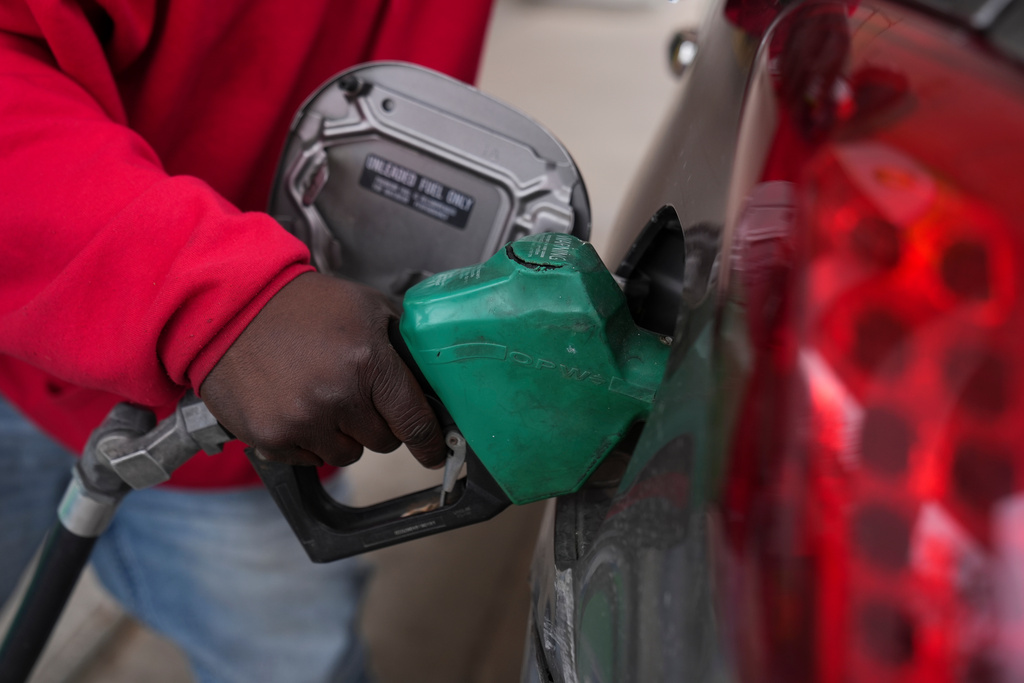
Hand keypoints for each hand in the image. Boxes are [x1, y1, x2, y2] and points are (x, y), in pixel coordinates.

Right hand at [199, 272, 444, 467]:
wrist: (232, 307)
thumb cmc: (304, 306)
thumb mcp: (367, 307)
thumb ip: (404, 344)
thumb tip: (433, 381)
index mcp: (369, 362)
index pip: (414, 421)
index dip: (430, 442)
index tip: (435, 452)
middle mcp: (338, 397)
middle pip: (384, 442)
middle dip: (378, 423)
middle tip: (356, 394)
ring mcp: (302, 421)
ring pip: (348, 454)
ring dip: (343, 435)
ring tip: (321, 397)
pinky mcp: (271, 438)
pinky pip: (310, 459)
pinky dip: (309, 441)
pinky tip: (295, 406)